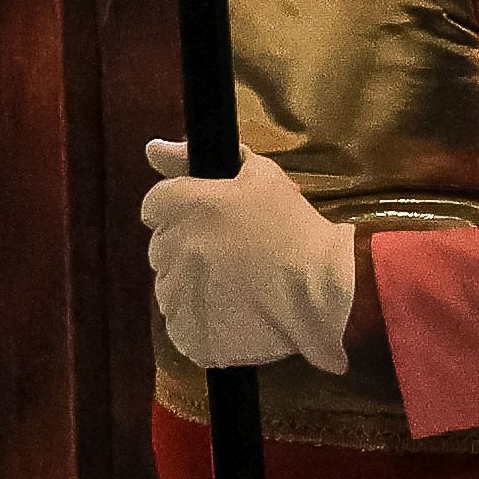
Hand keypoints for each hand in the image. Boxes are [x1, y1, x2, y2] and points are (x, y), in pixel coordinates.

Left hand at [140, 139, 357, 375]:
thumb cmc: (296, 228)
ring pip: (168, 285)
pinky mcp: (190, 331)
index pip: (155, 204)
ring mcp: (182, 294)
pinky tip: (232, 311)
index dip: (180, 209)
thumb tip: (153, 147)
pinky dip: (199, 319)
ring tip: (234, 285)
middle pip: (161, 245)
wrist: (325, 290)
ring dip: (191, 283)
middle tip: (229, 252)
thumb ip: (195, 160)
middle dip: (187, 245)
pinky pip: (179, 323)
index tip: (207, 219)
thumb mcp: (258, 176)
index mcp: (189, 206)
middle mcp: (177, 248)